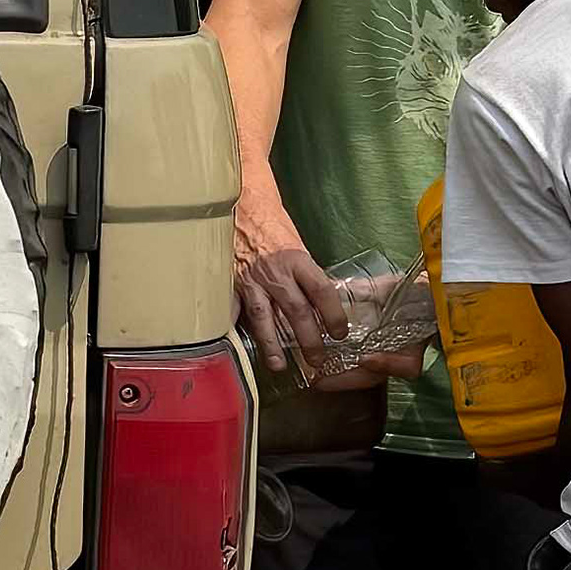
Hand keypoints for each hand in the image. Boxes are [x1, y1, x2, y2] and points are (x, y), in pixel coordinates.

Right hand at [234, 221, 365, 383]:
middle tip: (317, 359)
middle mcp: (275, 272)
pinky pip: (233, 310)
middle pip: (297, 312)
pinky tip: (237, 346)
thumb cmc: (272, 223)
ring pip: (264, 318)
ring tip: (280, 365)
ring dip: (273, 344)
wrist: (242, 205)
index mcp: (297, 260)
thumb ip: (304, 273)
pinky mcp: (231, 283)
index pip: (322, 292)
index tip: (340, 333)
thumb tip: (317, 301)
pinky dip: (235, 328)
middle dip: (309, 340)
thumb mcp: (296, 245)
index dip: (334, 316)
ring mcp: (251, 280)